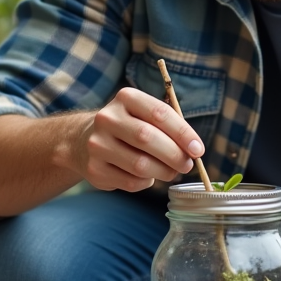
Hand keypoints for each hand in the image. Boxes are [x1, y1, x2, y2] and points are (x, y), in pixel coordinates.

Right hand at [77, 87, 203, 191]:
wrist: (83, 140)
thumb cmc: (128, 127)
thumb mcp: (145, 115)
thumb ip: (169, 126)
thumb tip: (193, 150)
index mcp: (126, 98)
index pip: (159, 113)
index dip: (183, 133)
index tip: (198, 149)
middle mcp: (108, 118)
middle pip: (148, 138)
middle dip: (174, 155)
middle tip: (187, 165)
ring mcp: (97, 144)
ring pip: (140, 165)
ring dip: (163, 172)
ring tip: (171, 171)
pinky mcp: (94, 169)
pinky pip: (130, 182)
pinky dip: (146, 182)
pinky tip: (147, 175)